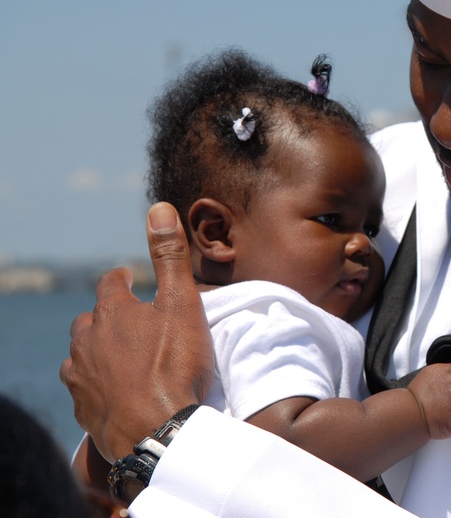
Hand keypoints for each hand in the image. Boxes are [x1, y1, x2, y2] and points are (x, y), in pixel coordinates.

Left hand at [60, 202, 214, 460]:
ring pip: (79, 357)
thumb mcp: (182, 304)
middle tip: (125, 318)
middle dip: (104, 316)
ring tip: (115, 355)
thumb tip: (158, 207)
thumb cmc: (174, 364)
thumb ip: (169, 256)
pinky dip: (95, 385)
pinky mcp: (84, 411)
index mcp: (112, 313)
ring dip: (95, 351)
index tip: (126, 275)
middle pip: (88, 321)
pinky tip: (111, 391)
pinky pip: (83, 391)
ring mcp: (82, 379)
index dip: (120, 277)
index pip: (109, 284)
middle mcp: (88, 343)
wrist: (158, 431)